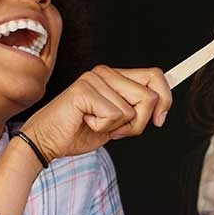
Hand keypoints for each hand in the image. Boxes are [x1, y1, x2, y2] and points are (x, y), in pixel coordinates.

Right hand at [20, 66, 171, 162]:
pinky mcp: (84, 90)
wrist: (47, 142)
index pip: (154, 76)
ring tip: (97, 124)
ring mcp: (94, 79)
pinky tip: (86, 122)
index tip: (161, 119)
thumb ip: (137, 110)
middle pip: (150, 96)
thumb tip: (161, 108)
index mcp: (115, 76)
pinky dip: (103, 128)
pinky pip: (114, 115)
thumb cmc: (79, 131)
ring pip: (133, 110)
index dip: (166, 98)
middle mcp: (105, 72)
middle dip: (140, 122)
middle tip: (119, 130)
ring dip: (119, 127)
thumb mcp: (118, 122)